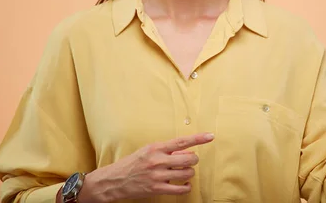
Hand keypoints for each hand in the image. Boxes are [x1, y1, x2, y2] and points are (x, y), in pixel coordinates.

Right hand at [80, 133, 214, 201]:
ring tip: (183, 173)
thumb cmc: (132, 163)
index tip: (210, 136)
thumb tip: (184, 151)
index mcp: (156, 147)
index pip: (182, 141)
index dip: (198, 138)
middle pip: (189, 158)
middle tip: (189, 161)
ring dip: (189, 173)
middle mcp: (158, 160)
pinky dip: (186, 187)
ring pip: (187, 173)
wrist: (114, 180)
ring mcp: (158, 175)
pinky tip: (183, 184)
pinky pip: (181, 188)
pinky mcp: (157, 188)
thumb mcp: (147, 151)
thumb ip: (165, 150)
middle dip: (193, 159)